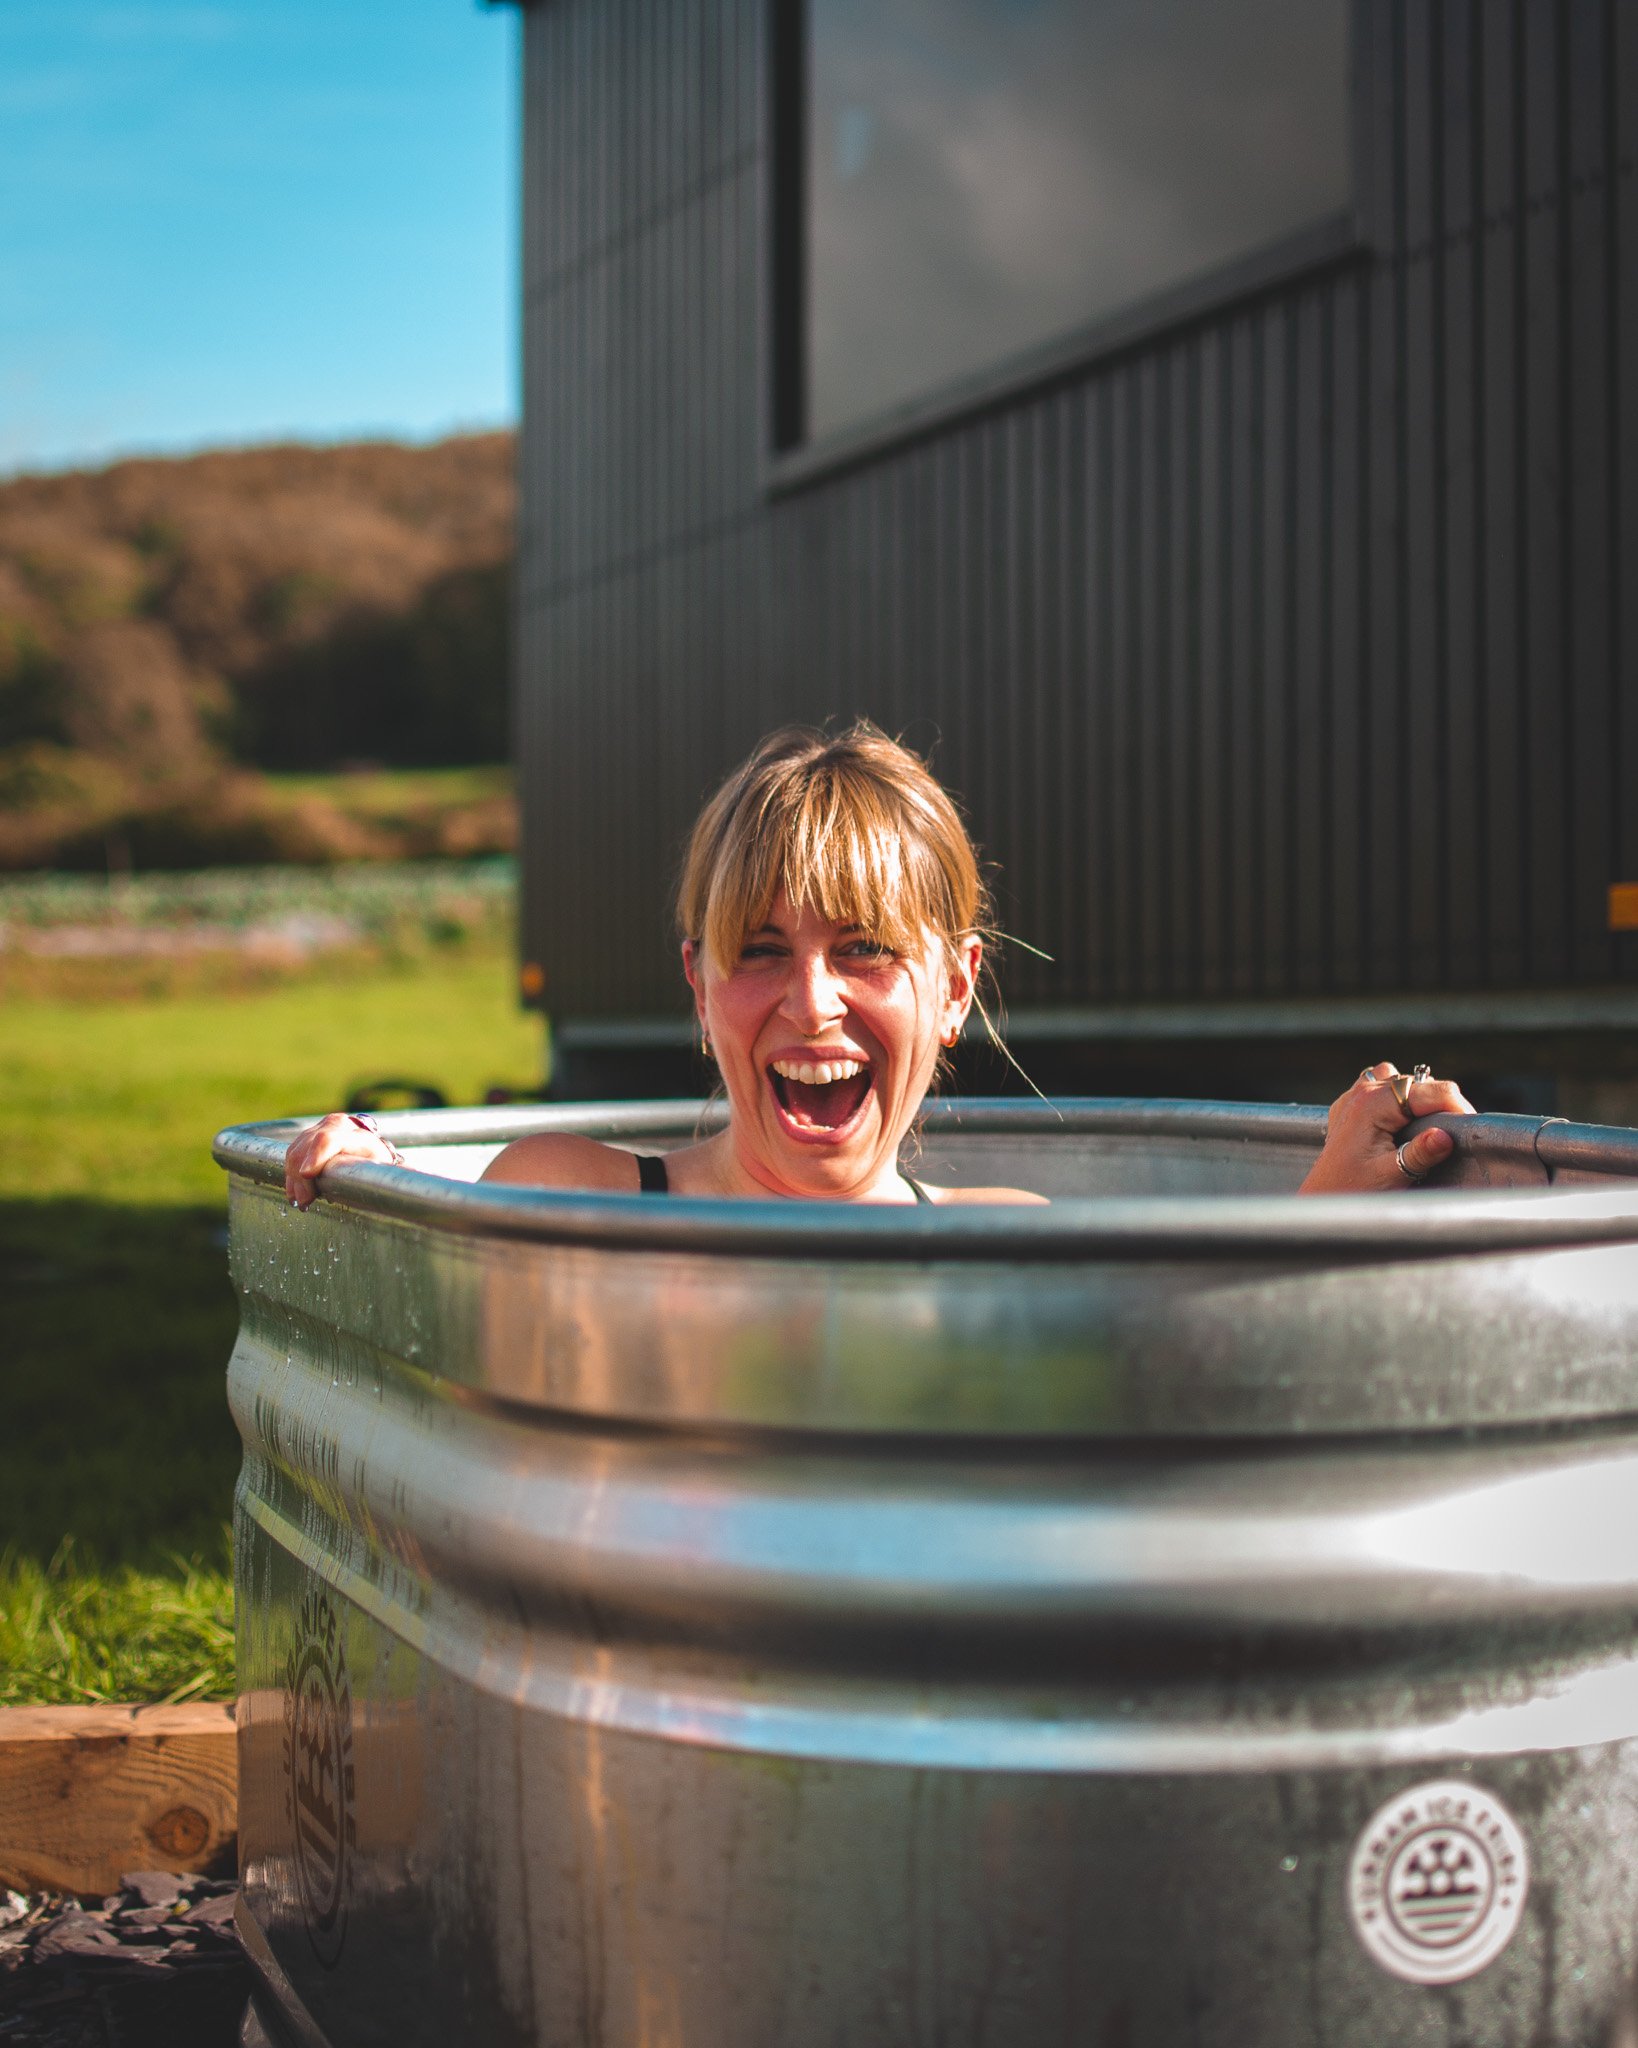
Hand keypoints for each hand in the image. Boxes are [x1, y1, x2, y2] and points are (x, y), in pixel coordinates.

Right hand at [284, 1113, 401, 1210]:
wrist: (369, 1149)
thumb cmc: (380, 1167)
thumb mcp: (388, 1171)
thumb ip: (396, 1179)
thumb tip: (412, 1187)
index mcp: (359, 1135)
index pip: (330, 1139)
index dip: (317, 1155)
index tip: (307, 1174)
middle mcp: (338, 1125)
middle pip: (309, 1145)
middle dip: (301, 1176)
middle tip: (304, 1201)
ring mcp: (320, 1127)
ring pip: (296, 1149)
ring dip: (293, 1177)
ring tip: (300, 1200)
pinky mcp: (307, 1135)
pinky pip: (292, 1152)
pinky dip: (290, 1173)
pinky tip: (295, 1192)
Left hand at [1298, 1062, 1476, 1194]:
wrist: (1323, 1200)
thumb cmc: (1352, 1190)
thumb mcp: (1392, 1175)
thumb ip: (1420, 1154)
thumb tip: (1445, 1136)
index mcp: (1373, 1103)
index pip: (1431, 1091)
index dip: (1457, 1107)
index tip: (1469, 1127)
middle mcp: (1362, 1092)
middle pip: (1418, 1084)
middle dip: (1440, 1104)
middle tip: (1452, 1133)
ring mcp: (1353, 1097)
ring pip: (1399, 1082)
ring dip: (1417, 1099)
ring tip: (1427, 1127)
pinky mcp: (1351, 1107)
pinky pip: (1381, 1090)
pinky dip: (1397, 1102)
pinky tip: (1401, 1126)